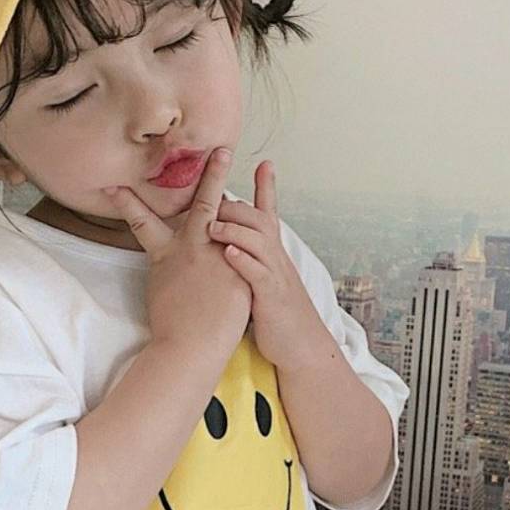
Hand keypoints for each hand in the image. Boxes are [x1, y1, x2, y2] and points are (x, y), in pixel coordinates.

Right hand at [104, 148, 252, 358]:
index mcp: (165, 255)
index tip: (113, 185)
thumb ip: (169, 269)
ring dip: (235, 189)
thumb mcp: (161, 291)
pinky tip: (264, 207)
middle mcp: (191, 248)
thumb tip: (172, 262)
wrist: (189, 347)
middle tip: (218, 149)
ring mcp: (217, 256)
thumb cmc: (170, 328)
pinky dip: (253, 229)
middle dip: (208, 174)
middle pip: (201, 204)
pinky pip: (247, 244)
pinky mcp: (236, 268)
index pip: (142, 221)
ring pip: (227, 214)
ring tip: (237, 162)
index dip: (128, 202)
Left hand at [205, 160, 310, 371]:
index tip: (264, 162)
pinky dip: (243, 260)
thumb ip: (250, 260)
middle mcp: (275, 259)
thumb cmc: (276, 314)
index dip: (267, 187)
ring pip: (258, 240)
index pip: (270, 213)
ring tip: (212, 224)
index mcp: (272, 254)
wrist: (301, 347)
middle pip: (258, 219)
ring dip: (234, 229)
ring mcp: (275, 276)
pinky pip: (258, 273)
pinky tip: (228, 253)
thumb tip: (229, 244)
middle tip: (208, 198)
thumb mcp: (263, 280)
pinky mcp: (272, 296)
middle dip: (234, 205)